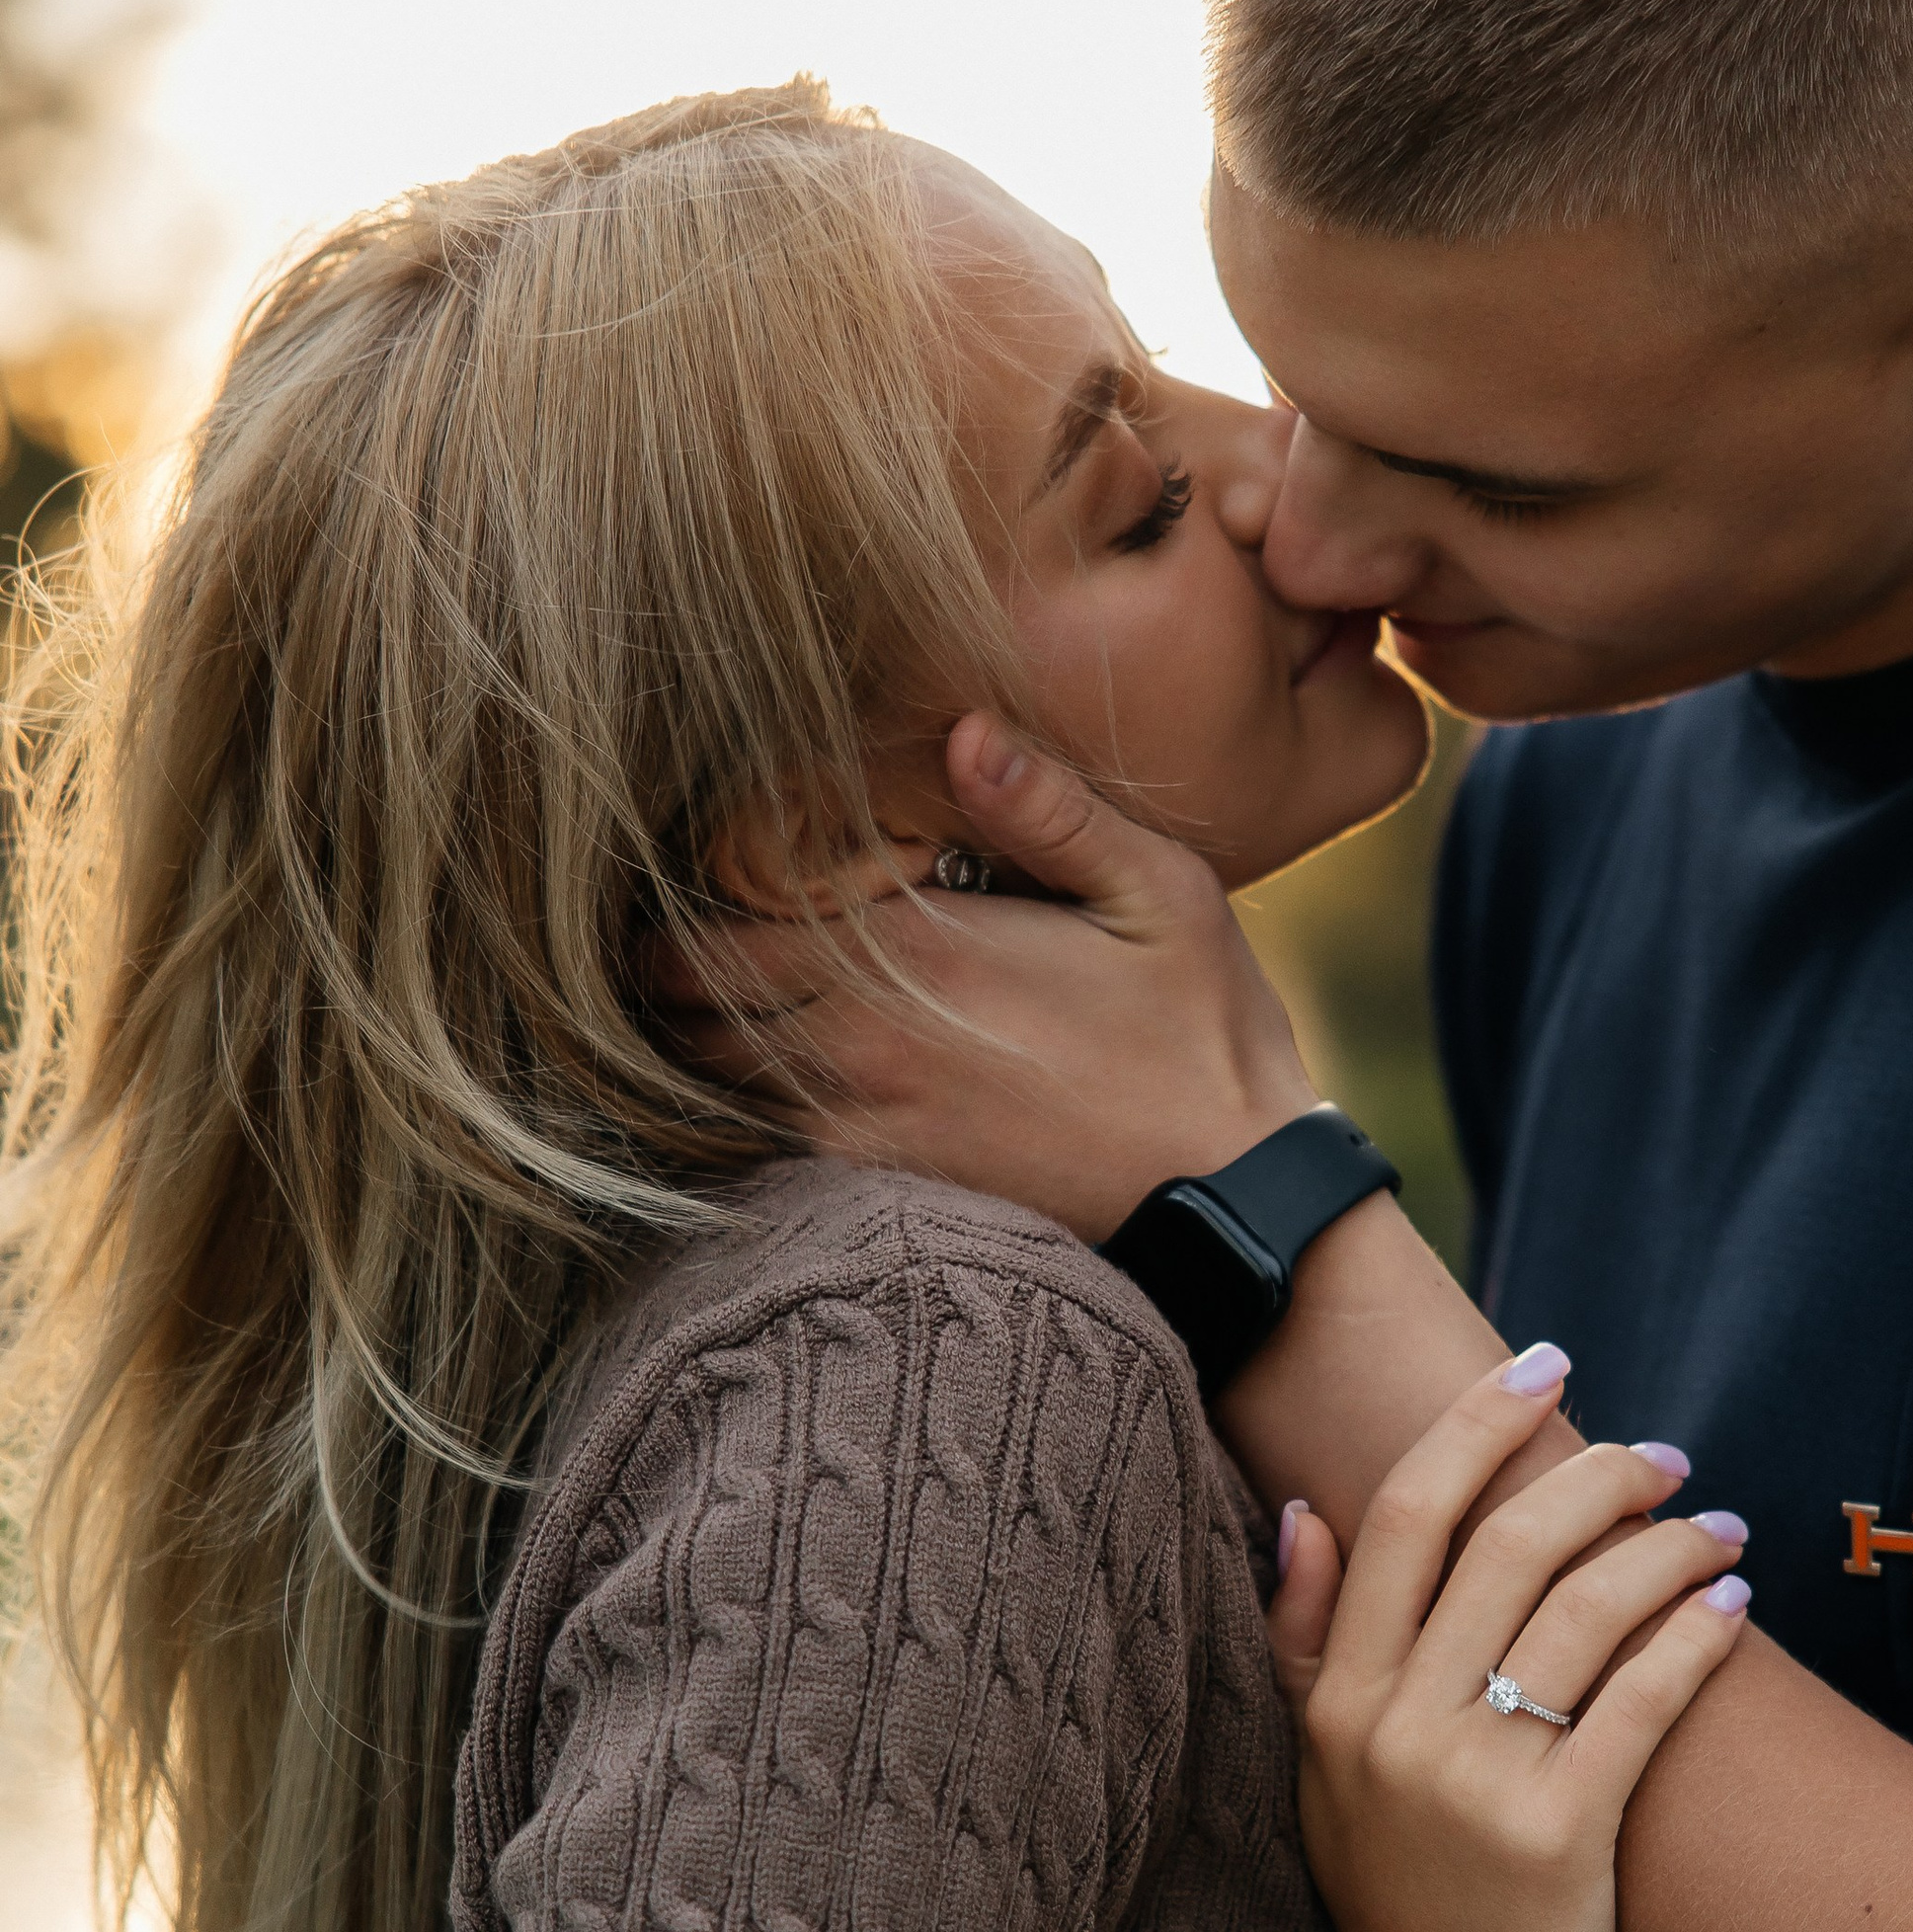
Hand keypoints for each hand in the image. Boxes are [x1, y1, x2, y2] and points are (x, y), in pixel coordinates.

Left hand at [651, 715, 1318, 1238]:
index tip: (671, 871)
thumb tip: (966, 729)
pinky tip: (750, 1077)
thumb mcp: (1159, 894)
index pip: (721, 932)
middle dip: (662, 970)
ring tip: (689, 995)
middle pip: (689, 1012)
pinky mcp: (883, 1191)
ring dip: (690, 1040)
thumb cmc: (1203, 1035)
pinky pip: (760, 1149)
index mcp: (915, 959)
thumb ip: (1054, 811)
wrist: (1232, 1202)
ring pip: (710, 1086)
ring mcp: (864, 1130)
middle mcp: (863, 1049)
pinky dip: (732, 1111)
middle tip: (661, 928)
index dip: (674, 903)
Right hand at [1277, 1358, 1751, 1931]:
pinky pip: (1641, 1701)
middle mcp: (1397, 1728)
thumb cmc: (1397, 1915)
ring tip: (1718, 1528)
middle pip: (1506, 1543)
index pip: (1405, 1515)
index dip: (1479, 1423)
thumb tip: (1304, 1509)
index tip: (1545, 1364)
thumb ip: (1302, 1642)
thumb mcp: (1320, 1775)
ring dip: (1667, 1547)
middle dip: (1595, 1473)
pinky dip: (1693, 1638)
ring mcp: (1475, 1785)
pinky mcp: (1559, 1839)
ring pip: (1584, 1609)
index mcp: (1339, 1700)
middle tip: (1663, 1454)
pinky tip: (1732, 1607)